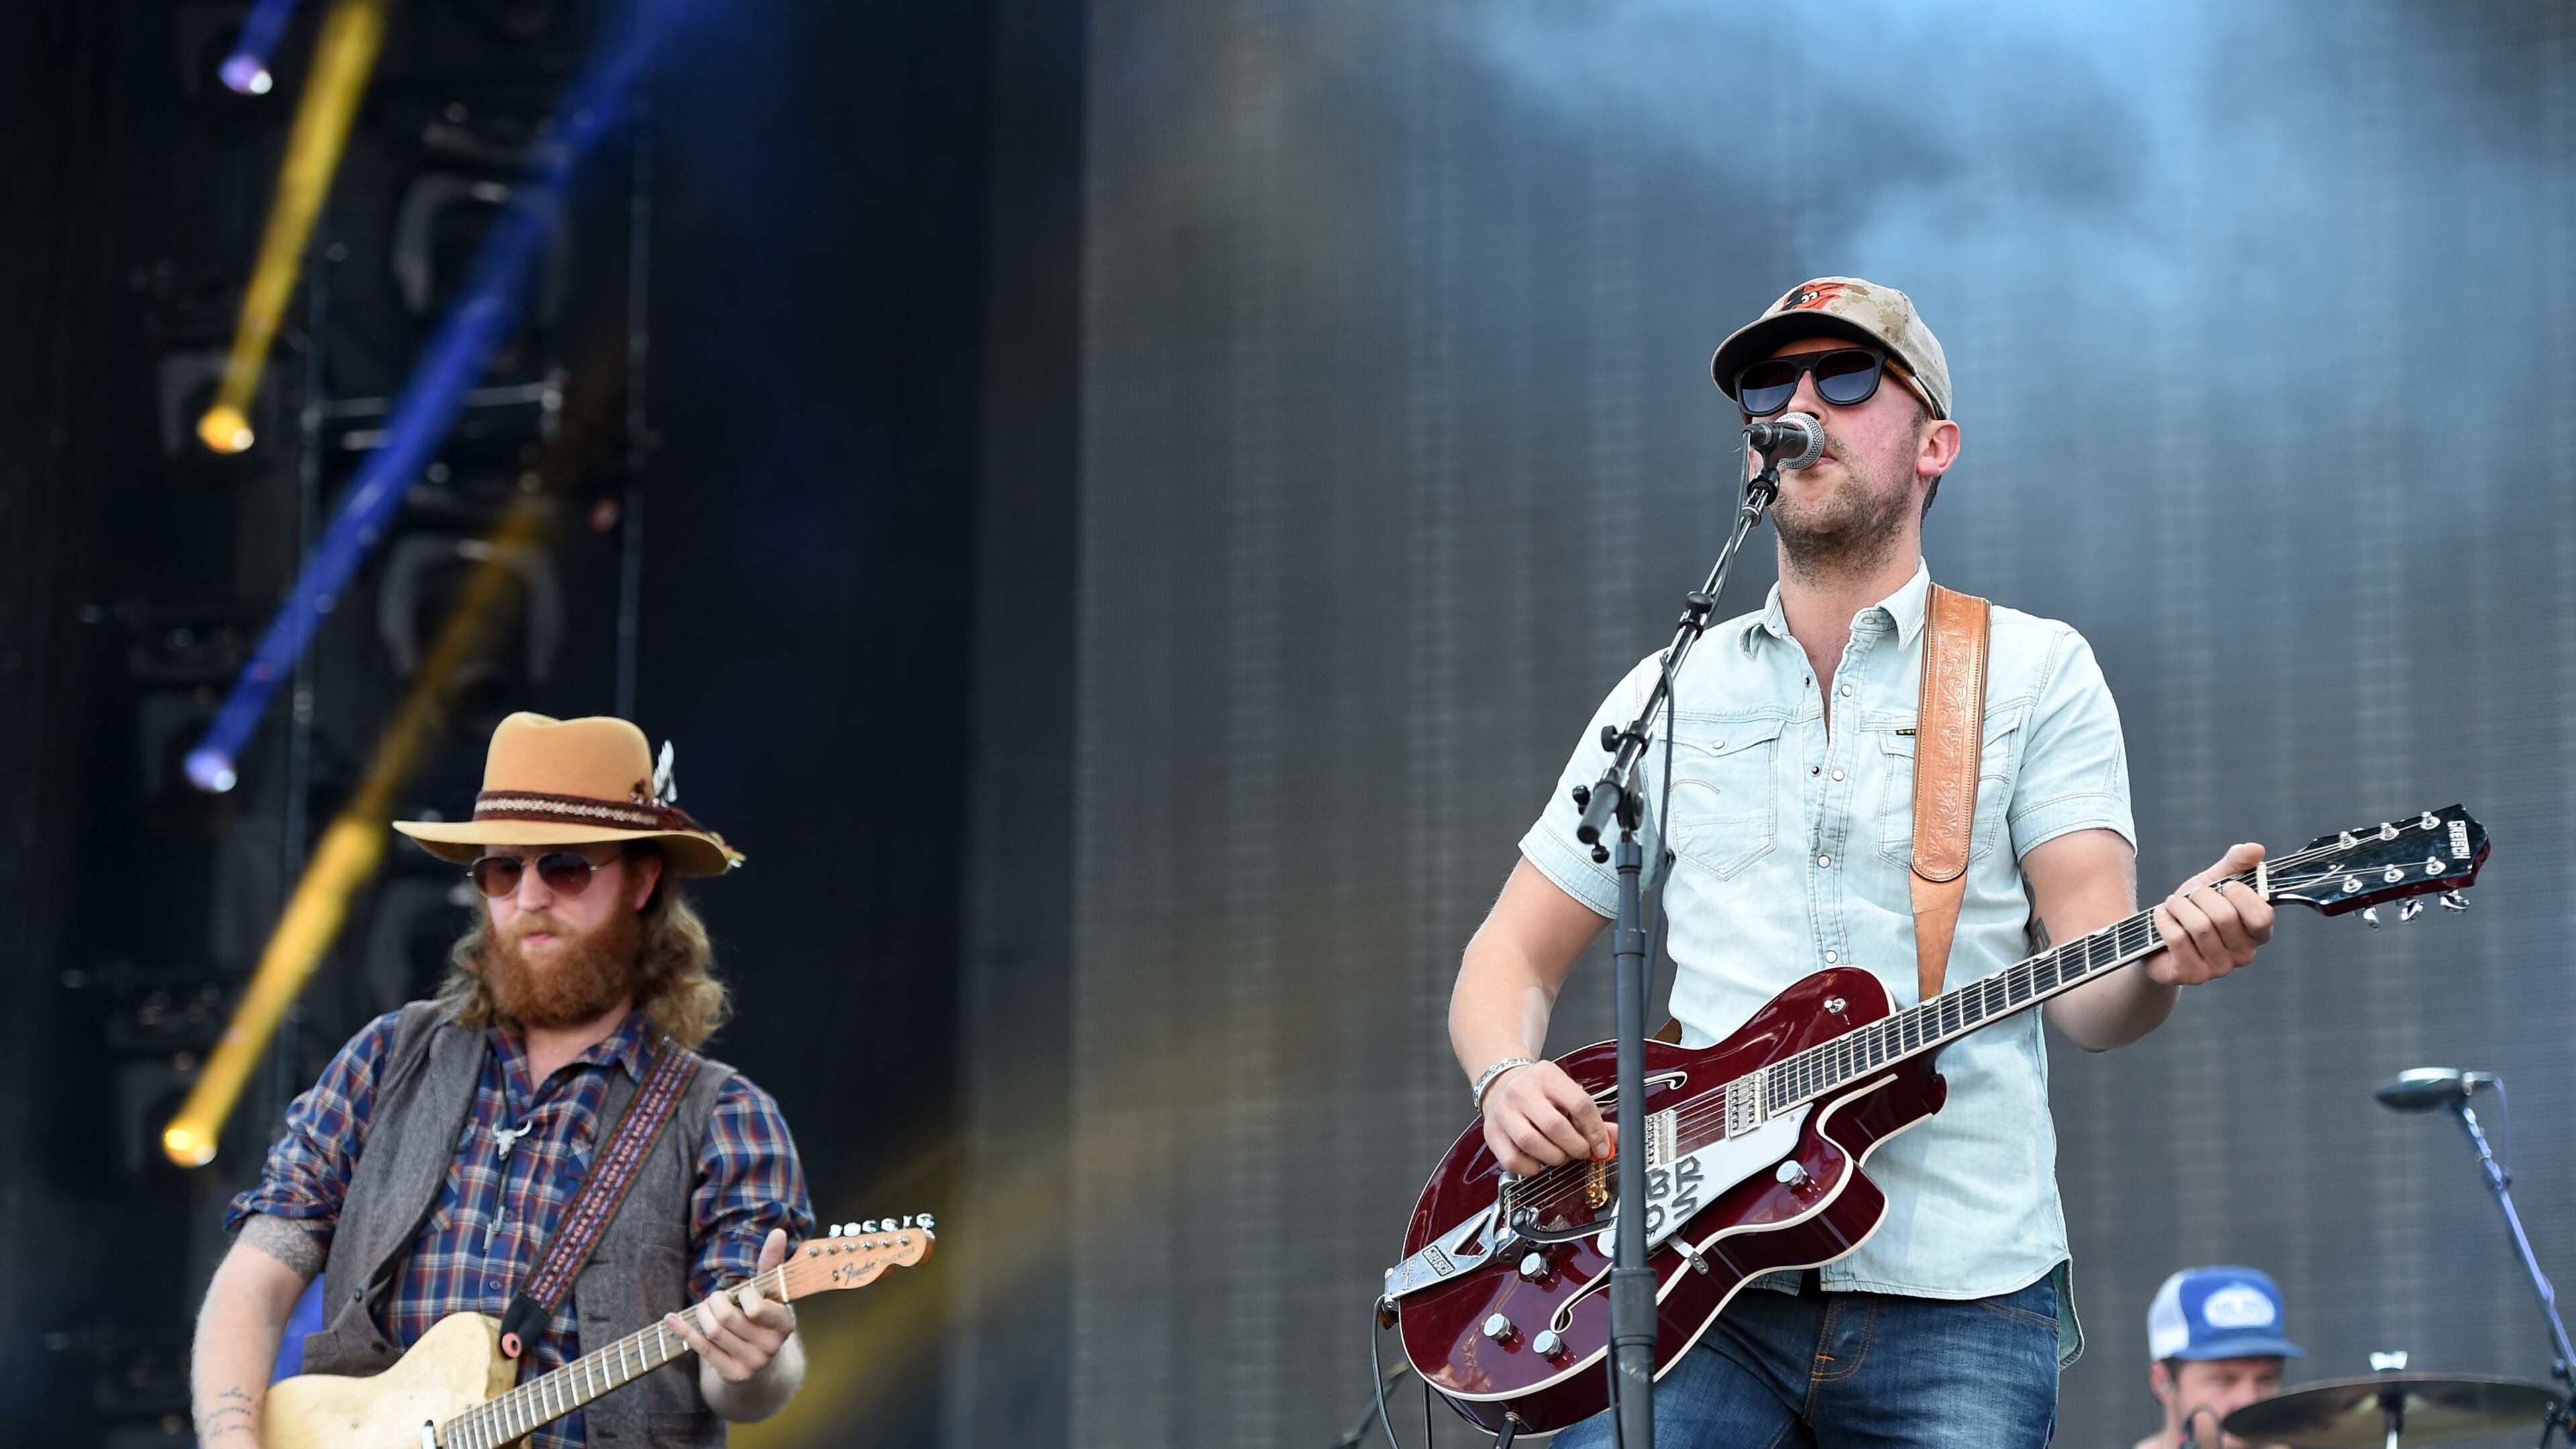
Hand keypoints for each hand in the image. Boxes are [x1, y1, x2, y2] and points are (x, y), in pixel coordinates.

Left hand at [666, 1228, 797, 1383]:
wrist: (762, 1362)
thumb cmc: (763, 1316)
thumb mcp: (770, 1292)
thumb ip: (772, 1263)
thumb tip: (778, 1232)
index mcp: (785, 1323)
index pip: (755, 1307)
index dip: (741, 1294)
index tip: (740, 1292)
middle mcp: (772, 1347)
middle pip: (727, 1319)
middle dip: (714, 1301)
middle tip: (715, 1298)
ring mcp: (753, 1364)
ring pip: (714, 1332)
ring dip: (701, 1314)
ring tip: (703, 1308)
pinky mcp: (733, 1375)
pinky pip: (702, 1349)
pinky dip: (684, 1331)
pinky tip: (671, 1319)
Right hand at [1480, 1058, 1615, 1176]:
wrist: (1501, 1084)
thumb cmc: (1538, 1092)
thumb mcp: (1565, 1093)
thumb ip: (1591, 1117)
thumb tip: (1614, 1137)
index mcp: (1546, 1076)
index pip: (1579, 1104)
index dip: (1595, 1131)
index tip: (1601, 1147)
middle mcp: (1521, 1091)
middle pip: (1554, 1126)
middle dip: (1575, 1147)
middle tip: (1580, 1152)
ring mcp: (1503, 1112)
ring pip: (1532, 1143)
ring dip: (1554, 1158)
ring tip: (1560, 1155)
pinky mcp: (1491, 1133)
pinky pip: (1513, 1160)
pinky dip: (1531, 1168)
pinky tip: (1538, 1160)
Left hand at [2146, 842, 2274, 986]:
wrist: (2157, 939)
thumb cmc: (2193, 910)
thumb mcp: (2213, 883)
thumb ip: (2235, 864)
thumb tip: (2256, 848)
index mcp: (2257, 932)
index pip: (2262, 915)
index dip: (2241, 895)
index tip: (2224, 886)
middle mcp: (2244, 954)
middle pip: (2225, 917)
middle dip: (2201, 896)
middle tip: (2191, 895)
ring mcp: (2219, 968)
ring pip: (2200, 927)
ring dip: (2180, 907)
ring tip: (2174, 905)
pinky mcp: (2192, 975)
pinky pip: (2178, 939)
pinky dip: (2164, 920)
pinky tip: (2162, 918)